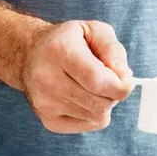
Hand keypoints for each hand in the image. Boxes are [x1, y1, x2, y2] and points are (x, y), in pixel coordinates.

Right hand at [15, 20, 132, 133]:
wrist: (30, 54)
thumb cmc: (69, 41)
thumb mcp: (94, 30)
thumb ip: (113, 50)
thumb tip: (125, 77)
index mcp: (60, 51)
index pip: (98, 81)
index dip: (121, 86)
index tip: (126, 81)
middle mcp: (47, 79)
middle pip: (100, 103)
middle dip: (114, 93)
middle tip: (108, 80)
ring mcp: (45, 103)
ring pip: (97, 116)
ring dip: (104, 102)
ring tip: (92, 86)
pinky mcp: (49, 120)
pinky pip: (89, 124)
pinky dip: (94, 113)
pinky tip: (83, 98)